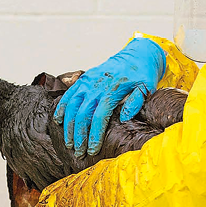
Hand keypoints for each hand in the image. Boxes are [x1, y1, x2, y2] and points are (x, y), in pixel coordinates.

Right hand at [55, 37, 166, 156]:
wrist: (136, 54)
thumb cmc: (142, 74)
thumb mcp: (146, 87)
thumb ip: (136, 102)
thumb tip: (124, 118)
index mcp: (112, 90)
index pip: (99, 117)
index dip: (94, 135)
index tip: (92, 150)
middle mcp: (96, 86)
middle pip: (82, 114)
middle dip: (79, 136)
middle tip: (79, 152)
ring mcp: (87, 81)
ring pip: (72, 106)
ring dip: (68, 126)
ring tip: (69, 143)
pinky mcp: (83, 79)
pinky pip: (68, 95)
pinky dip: (61, 108)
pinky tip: (59, 121)